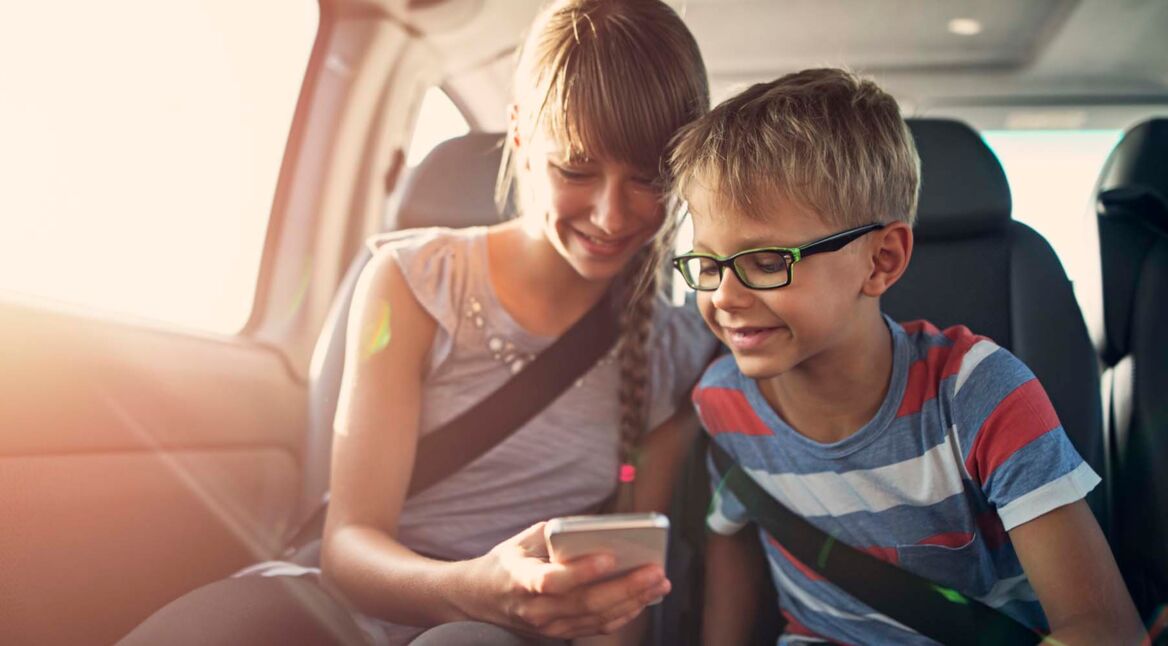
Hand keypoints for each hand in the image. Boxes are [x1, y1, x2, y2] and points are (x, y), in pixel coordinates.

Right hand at [467, 522, 670, 639]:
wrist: (479, 598)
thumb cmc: (508, 561)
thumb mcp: (523, 539)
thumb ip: (557, 534)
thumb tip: (600, 529)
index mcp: (520, 579)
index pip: (552, 580)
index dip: (581, 571)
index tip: (610, 556)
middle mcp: (534, 609)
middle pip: (585, 603)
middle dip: (626, 587)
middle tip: (656, 570)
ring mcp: (547, 627)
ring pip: (596, 618)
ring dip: (633, 601)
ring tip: (659, 583)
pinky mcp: (559, 634)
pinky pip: (597, 628)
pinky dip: (624, 614)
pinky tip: (644, 598)